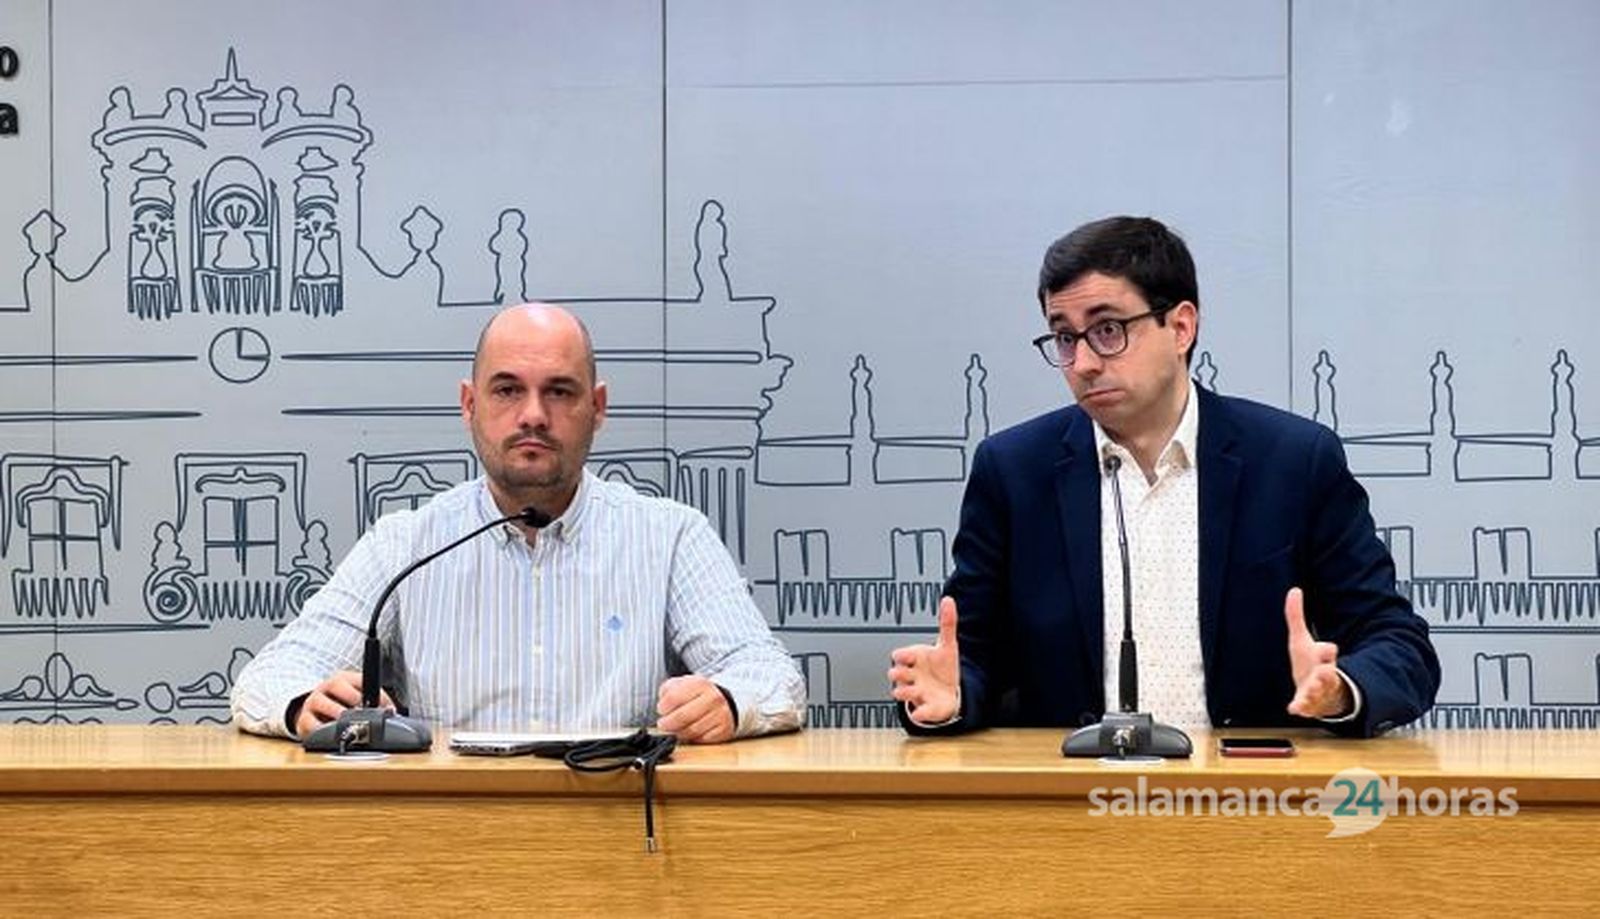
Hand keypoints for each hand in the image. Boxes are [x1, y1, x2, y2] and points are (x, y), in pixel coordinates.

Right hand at [294, 670, 393, 737]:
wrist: (314, 713)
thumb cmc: (340, 704)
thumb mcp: (357, 697)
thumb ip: (376, 701)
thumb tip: (391, 711)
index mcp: (342, 679)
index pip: (357, 678)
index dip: (369, 691)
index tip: (379, 705)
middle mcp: (325, 687)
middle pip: (336, 684)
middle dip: (351, 698)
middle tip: (361, 711)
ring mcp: (312, 702)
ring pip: (321, 702)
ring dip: (336, 713)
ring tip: (346, 722)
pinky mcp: (303, 719)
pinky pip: (309, 723)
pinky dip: (319, 729)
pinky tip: (329, 733)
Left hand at [656, 675, 735, 743]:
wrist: (724, 702)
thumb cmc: (697, 695)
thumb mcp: (682, 684)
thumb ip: (668, 690)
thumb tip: (662, 706)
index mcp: (700, 684)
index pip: (673, 697)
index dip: (663, 707)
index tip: (661, 710)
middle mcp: (712, 698)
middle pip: (682, 717)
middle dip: (668, 724)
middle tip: (663, 725)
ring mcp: (719, 714)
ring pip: (691, 731)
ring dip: (679, 732)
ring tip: (676, 728)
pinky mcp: (723, 729)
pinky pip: (701, 739)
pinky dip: (692, 738)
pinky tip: (690, 732)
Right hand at [887, 596, 960, 723]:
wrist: (950, 691)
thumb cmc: (943, 665)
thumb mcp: (947, 643)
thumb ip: (947, 623)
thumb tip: (949, 600)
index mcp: (915, 660)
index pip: (900, 655)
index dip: (902, 655)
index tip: (906, 656)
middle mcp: (912, 676)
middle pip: (896, 674)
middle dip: (898, 673)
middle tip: (904, 673)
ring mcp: (918, 692)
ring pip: (903, 693)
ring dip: (905, 692)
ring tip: (914, 691)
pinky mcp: (926, 708)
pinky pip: (920, 713)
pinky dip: (920, 714)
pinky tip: (921, 712)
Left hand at [1284, 587, 1351, 718]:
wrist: (1316, 691)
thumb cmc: (1309, 662)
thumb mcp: (1300, 638)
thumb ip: (1296, 616)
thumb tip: (1294, 591)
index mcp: (1323, 658)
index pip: (1329, 651)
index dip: (1327, 649)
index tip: (1328, 648)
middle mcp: (1323, 675)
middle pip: (1328, 673)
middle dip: (1326, 672)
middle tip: (1324, 672)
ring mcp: (1317, 691)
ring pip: (1319, 691)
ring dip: (1315, 691)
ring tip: (1310, 690)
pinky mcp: (1309, 705)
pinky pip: (1306, 707)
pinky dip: (1301, 708)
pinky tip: (1294, 709)